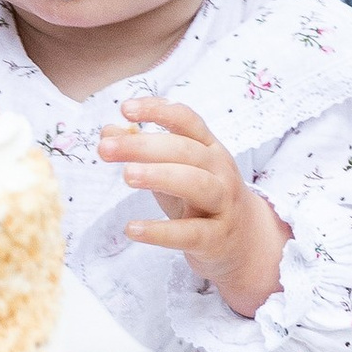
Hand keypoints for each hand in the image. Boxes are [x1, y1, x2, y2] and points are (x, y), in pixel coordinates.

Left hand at [99, 97, 285, 318]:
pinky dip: (160, 231)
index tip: (125, 109)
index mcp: (210, 148)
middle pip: (185, 151)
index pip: (187, 120)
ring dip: (159, 176)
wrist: (245, 242)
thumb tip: (109, 131)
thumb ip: (146, 151)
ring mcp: (222, 204)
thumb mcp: (177, 171)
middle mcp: (220, 171)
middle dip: (143, 146)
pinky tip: (132, 229)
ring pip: (194, 184)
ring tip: (126, 176)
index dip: (158, 111)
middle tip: (105, 148)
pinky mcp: (216, 238)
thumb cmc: (202, 200)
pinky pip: (189, 233)